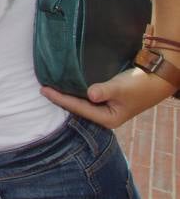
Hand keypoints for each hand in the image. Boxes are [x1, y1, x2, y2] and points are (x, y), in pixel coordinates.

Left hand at [41, 67, 177, 129]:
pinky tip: (65, 86)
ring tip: (49, 88)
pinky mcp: (106, 100)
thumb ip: (104, 90)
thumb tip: (89, 94)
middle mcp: (105, 117)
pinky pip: (85, 97)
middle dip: (60, 100)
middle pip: (77, 108)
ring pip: (80, 103)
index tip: (44, 90)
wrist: (156, 79)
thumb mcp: (120, 88)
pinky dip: (75, 91)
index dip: (60, 99)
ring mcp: (105, 109)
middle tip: (41, 89)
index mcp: (108, 119)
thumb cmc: (139, 85)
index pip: (78, 108)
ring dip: (66, 95)